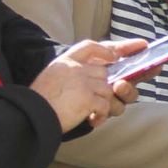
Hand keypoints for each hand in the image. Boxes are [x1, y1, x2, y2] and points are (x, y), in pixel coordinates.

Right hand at [31, 39, 145, 131]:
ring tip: (96, 113)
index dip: (117, 47)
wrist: (29, 116)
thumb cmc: (41, 101)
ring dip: (109, 106)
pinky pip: (106, 107)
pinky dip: (101, 116)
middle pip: (111, 74)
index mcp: (68, 60)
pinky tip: (91, 120)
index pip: (96, 47)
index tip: (137, 47)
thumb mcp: (54, 76)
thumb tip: (106, 77)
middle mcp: (78, 68)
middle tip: (117, 96)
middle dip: (120, 88)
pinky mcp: (88, 97)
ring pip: (112, 92)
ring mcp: (85, 81)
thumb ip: (76, 71)